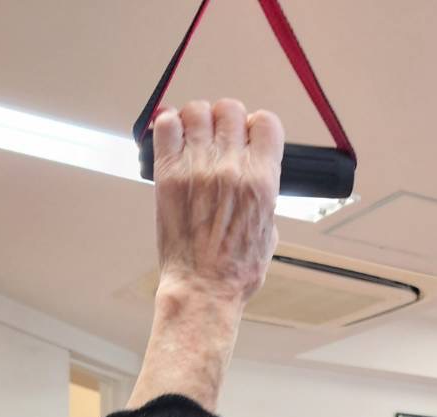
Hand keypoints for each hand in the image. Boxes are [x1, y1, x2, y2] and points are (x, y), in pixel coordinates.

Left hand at [127, 99, 283, 412]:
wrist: (203, 287)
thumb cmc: (236, 270)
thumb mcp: (269, 231)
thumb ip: (264, 195)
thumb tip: (257, 176)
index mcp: (262, 181)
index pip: (266, 123)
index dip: (258, 127)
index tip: (251, 138)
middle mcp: (231, 168)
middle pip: (231, 109)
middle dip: (228, 120)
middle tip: (221, 138)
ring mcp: (198, 169)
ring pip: (198, 111)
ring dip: (199, 120)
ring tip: (196, 138)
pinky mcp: (168, 174)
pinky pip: (166, 126)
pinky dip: (170, 126)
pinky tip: (175, 140)